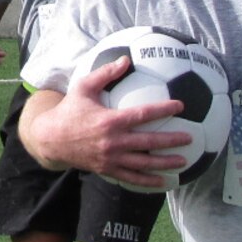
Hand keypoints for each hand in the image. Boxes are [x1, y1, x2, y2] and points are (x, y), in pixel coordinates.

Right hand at [21, 56, 188, 189]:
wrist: (51, 139)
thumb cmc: (70, 110)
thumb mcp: (83, 87)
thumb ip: (106, 73)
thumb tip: (126, 60)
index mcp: (110, 120)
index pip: (143, 115)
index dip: (163, 109)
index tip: (180, 106)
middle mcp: (113, 142)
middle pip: (149, 142)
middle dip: (172, 140)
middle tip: (190, 137)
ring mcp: (111, 158)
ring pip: (143, 164)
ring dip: (165, 163)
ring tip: (183, 162)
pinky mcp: (107, 169)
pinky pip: (131, 178)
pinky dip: (148, 181)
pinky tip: (163, 181)